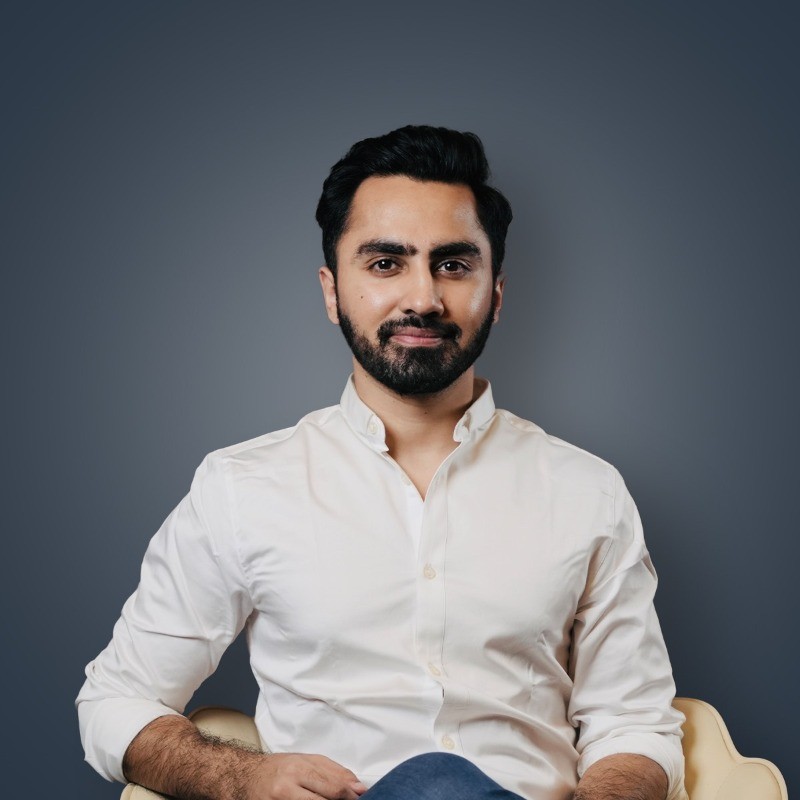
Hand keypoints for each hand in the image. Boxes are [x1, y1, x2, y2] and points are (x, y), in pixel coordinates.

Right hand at [248, 753, 367, 799]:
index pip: (333, 785)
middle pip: (323, 799)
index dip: (350, 794)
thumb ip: (333, 772)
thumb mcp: (306, 761)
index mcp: (299, 767)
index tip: (361, 796)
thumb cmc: (279, 768)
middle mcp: (288, 785)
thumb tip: (358, 786)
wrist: (246, 775)